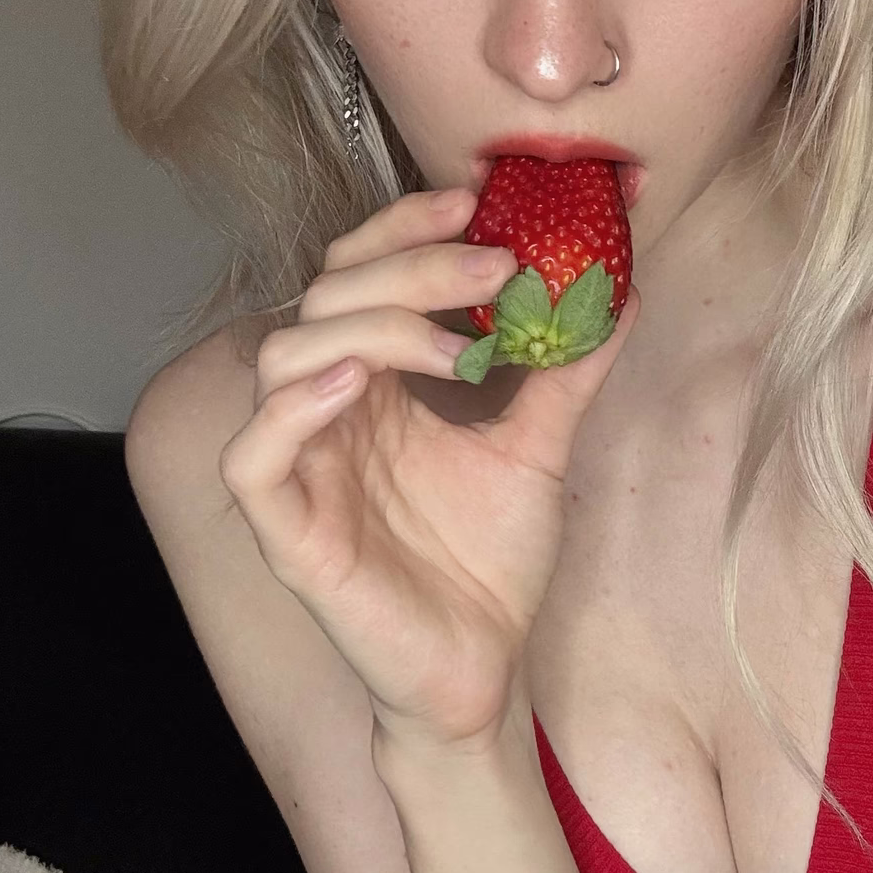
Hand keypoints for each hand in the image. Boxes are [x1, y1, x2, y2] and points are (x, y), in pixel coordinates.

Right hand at [217, 185, 640, 750]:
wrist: (483, 670)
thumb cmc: (489, 563)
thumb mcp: (539, 446)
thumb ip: (568, 371)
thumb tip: (619, 292)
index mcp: (373, 380)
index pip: (359, 272)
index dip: (403, 227)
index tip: (475, 202)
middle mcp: (325, 410)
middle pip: (326, 296)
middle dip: (409, 267)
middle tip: (492, 265)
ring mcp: (298, 468)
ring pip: (281, 356)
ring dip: (366, 326)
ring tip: (448, 342)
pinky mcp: (284, 530)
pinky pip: (253, 454)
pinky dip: (294, 408)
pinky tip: (356, 384)